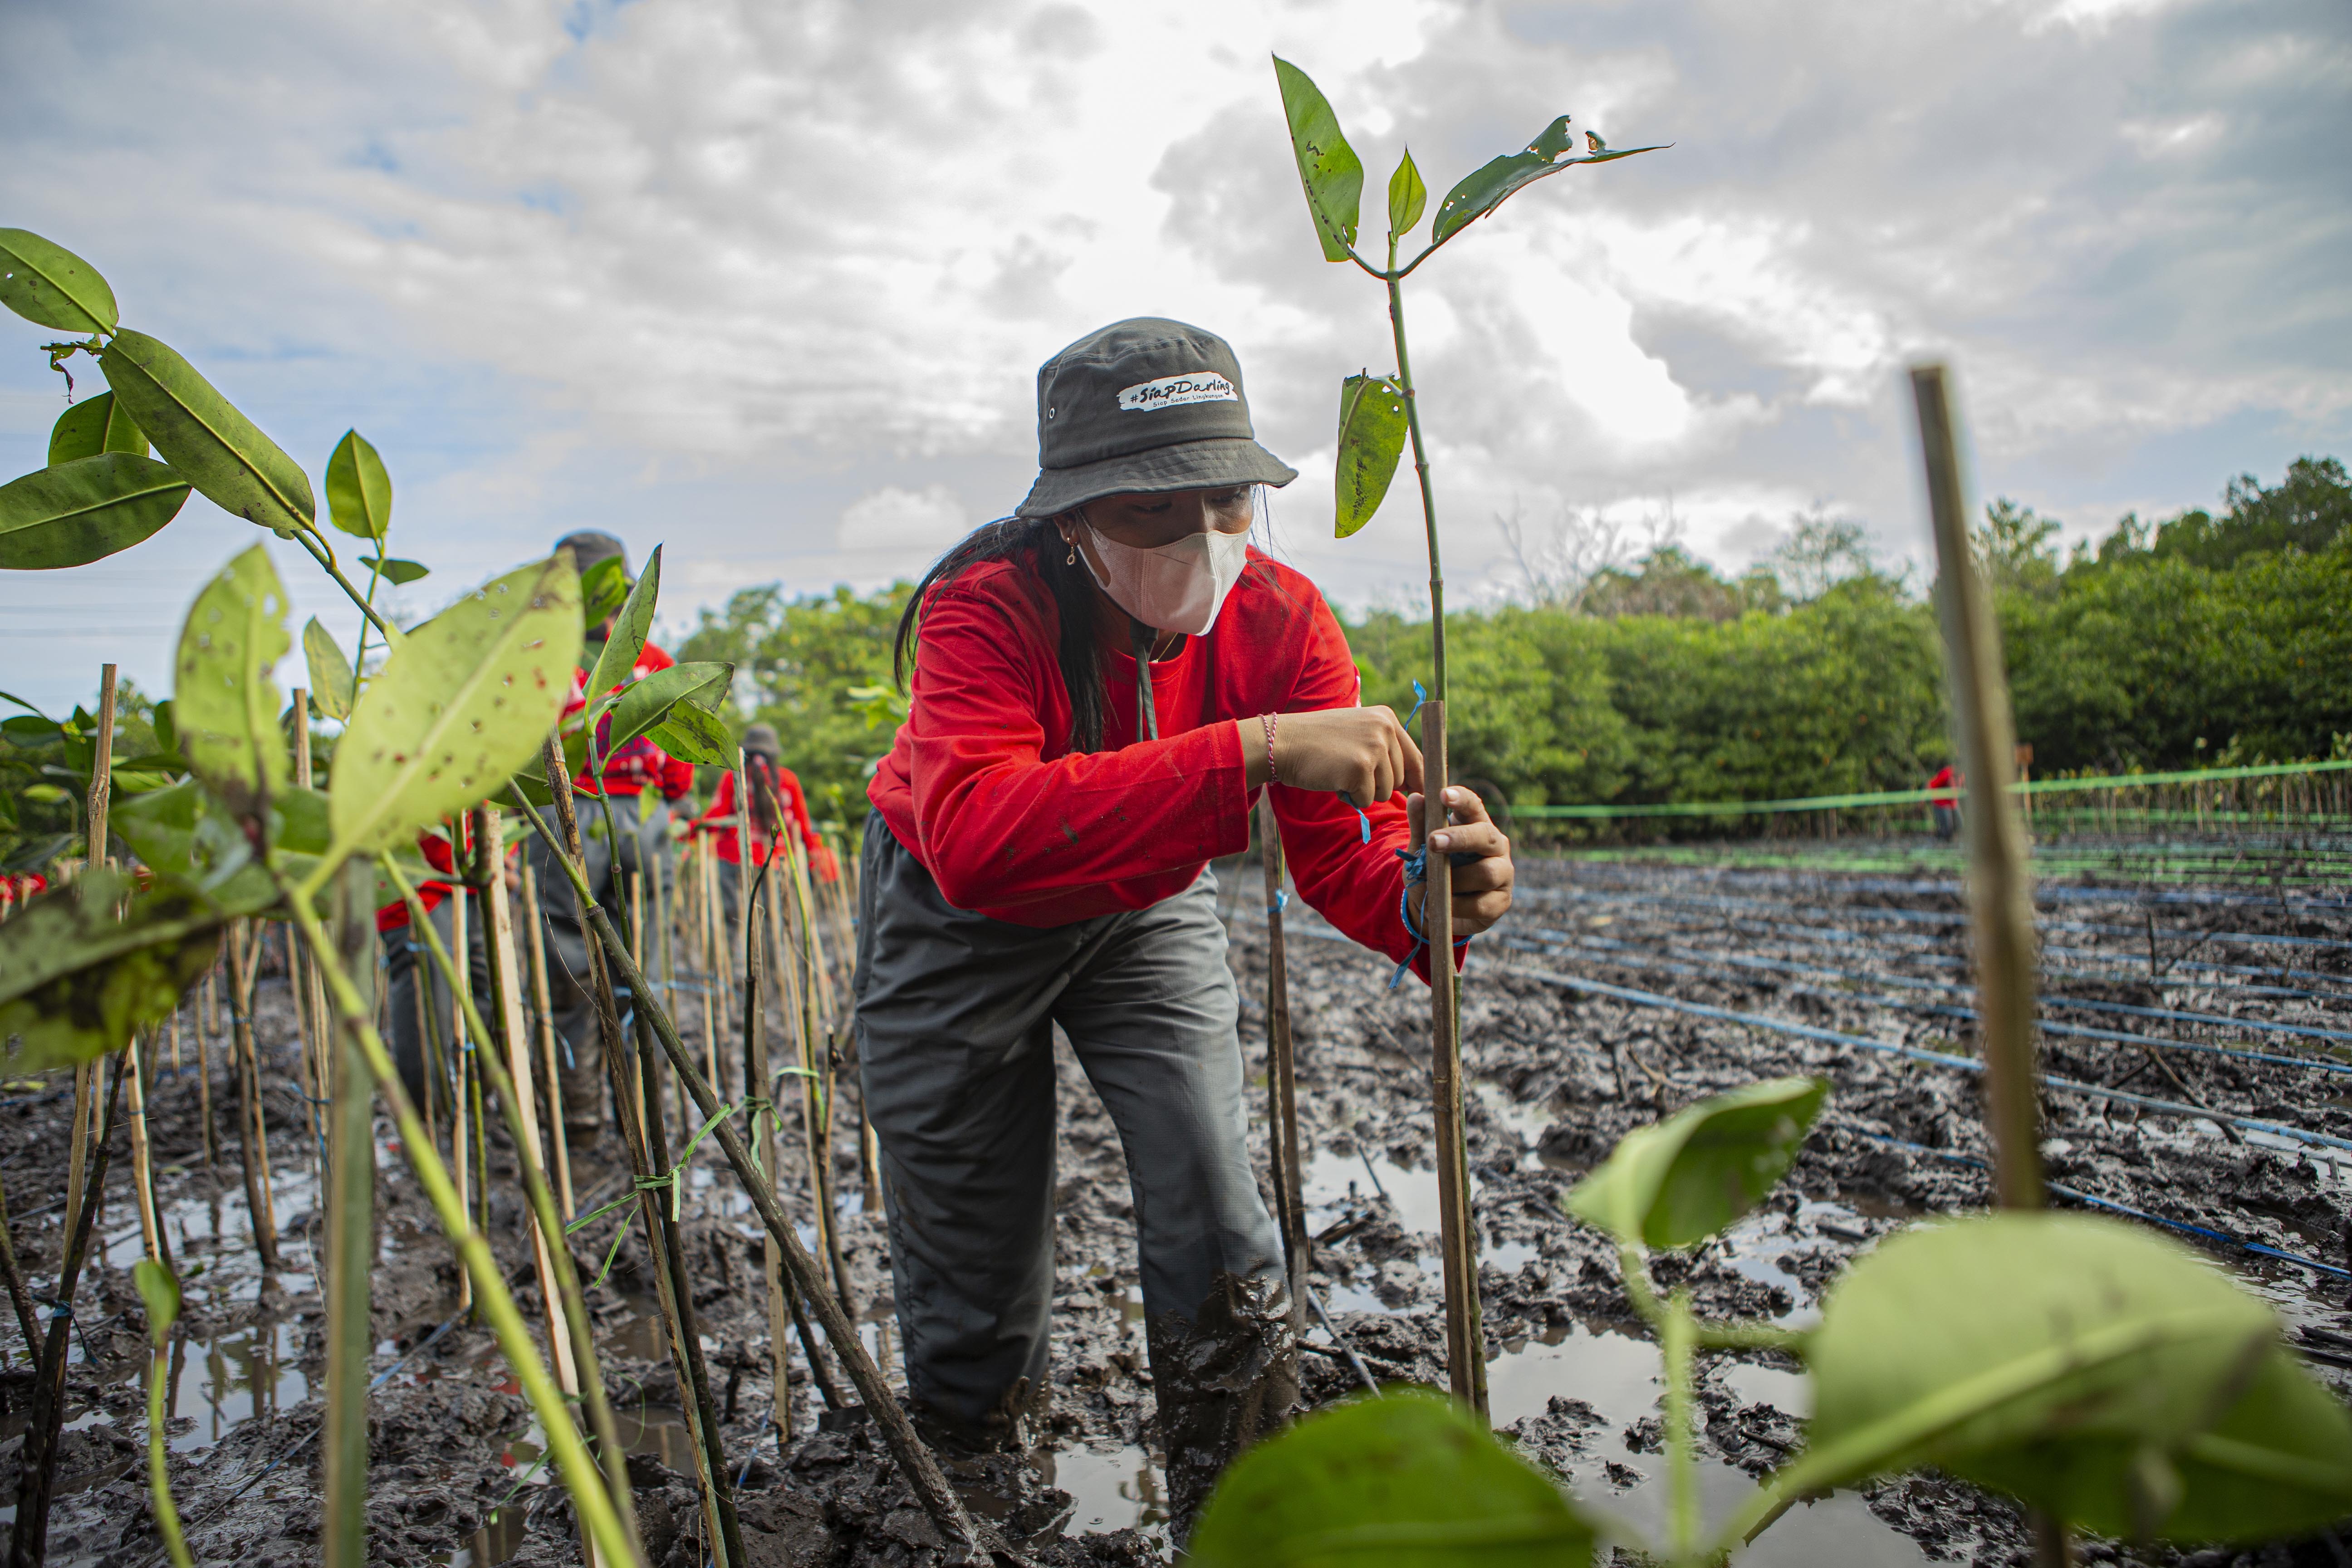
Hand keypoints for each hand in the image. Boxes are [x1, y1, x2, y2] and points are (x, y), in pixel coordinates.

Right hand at [1241, 707, 1424, 802]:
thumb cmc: (1318, 743)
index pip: (1416, 757)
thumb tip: (1414, 784)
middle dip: (1378, 785)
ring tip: (1340, 773)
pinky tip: (1334, 779)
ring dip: (1363, 792)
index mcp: (1386, 718)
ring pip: (1386, 791)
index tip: (1416, 794)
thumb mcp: (1357, 734)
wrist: (1284, 742)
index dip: (1417, 780)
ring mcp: (1374, 746)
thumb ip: (1385, 751)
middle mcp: (1385, 729)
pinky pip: (1367, 800)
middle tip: (1350, 772)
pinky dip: (1350, 797)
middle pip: (1401, 778)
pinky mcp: (1361, 767)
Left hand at [1407, 786, 1513, 937]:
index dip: (1461, 799)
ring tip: (1433, 887)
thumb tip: (1415, 799)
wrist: (1441, 907)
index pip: (1473, 806)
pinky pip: (1481, 904)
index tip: (1443, 794)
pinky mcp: (1502, 900)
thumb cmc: (1435, 869)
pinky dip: (1457, 906)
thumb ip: (1420, 826)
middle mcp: (1495, 845)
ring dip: (1456, 880)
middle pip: (1485, 836)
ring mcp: (1503, 872)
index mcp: (1476, 825)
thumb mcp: (1422, 849)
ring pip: (1486, 873)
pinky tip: (1441, 907)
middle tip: (1433, 842)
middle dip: (1459, 838)